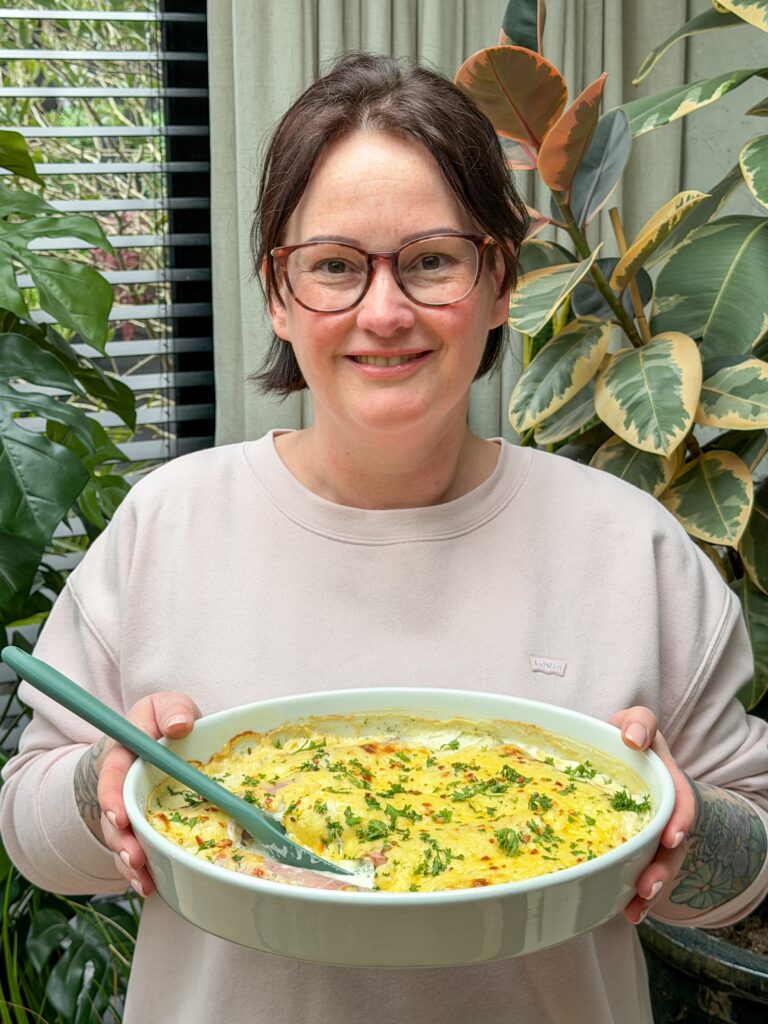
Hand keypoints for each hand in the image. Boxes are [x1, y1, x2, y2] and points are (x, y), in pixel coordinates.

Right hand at [97, 693, 200, 896]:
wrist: (162, 741)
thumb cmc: (164, 723)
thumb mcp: (168, 706)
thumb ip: (173, 709)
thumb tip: (180, 725)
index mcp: (123, 756)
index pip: (111, 776)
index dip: (112, 797)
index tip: (119, 817)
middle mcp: (121, 789)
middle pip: (112, 818)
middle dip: (121, 840)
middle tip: (134, 857)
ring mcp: (129, 812)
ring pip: (122, 841)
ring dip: (130, 862)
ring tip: (142, 879)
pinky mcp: (142, 829)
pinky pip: (137, 853)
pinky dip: (142, 871)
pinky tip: (150, 885)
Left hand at [609, 706, 695, 924]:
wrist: (610, 757)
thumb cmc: (621, 738)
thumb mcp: (630, 722)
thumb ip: (637, 722)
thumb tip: (634, 738)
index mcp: (666, 780)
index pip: (681, 798)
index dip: (680, 818)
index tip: (671, 837)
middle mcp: (665, 810)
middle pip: (672, 844)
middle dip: (664, 867)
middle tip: (649, 886)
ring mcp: (652, 831)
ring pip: (659, 864)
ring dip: (652, 887)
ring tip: (637, 906)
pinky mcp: (635, 847)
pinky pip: (640, 873)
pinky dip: (636, 895)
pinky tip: (627, 911)